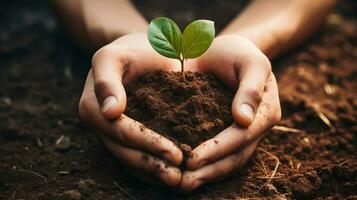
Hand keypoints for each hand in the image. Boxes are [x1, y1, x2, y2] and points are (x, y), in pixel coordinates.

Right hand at [78, 34, 182, 186]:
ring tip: (179, 181)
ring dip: (154, 173)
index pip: (120, 131)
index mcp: (92, 107)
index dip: (147, 143)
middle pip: (125, 151)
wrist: (143, 53)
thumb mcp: (114, 55)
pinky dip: (154, 169)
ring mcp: (112, 134)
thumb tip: (110, 112)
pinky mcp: (126, 138)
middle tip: (179, 176)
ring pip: (130, 160)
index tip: (176, 153)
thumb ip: (107, 80)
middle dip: (152, 164)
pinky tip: (174, 175)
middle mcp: (100, 125)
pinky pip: (137, 159)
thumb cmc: (132, 50)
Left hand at [180, 35, 280, 191]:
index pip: (242, 136)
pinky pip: (219, 156)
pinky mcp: (227, 135)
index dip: (218, 149)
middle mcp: (256, 128)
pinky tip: (184, 174)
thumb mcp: (250, 61)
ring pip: (228, 163)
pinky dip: (204, 167)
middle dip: (210, 171)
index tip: (192, 159)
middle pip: (236, 157)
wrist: (225, 52)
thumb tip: (242, 120)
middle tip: (182, 183)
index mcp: (266, 111)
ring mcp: (243, 135)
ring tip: (181, 186)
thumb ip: (250, 88)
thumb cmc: (237, 52)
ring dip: (206, 176)